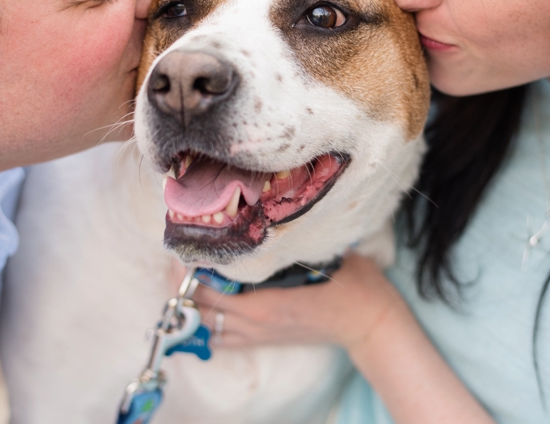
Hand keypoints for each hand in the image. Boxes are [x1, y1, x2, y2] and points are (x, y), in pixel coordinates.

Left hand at [187, 254, 409, 352]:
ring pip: (208, 326)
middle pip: (201, 309)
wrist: (369, 324)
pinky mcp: (266, 340)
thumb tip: (269, 210)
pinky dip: (207, 324)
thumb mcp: (323, 253)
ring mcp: (260, 335)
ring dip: (193, 304)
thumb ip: (294, 239)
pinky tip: (203, 306)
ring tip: (187, 278)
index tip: (184, 247)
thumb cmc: (351, 285)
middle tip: (180, 257)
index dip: (192, 271)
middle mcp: (256, 324)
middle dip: (186, 285)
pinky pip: (224, 339)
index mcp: (266, 305)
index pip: (211, 292)